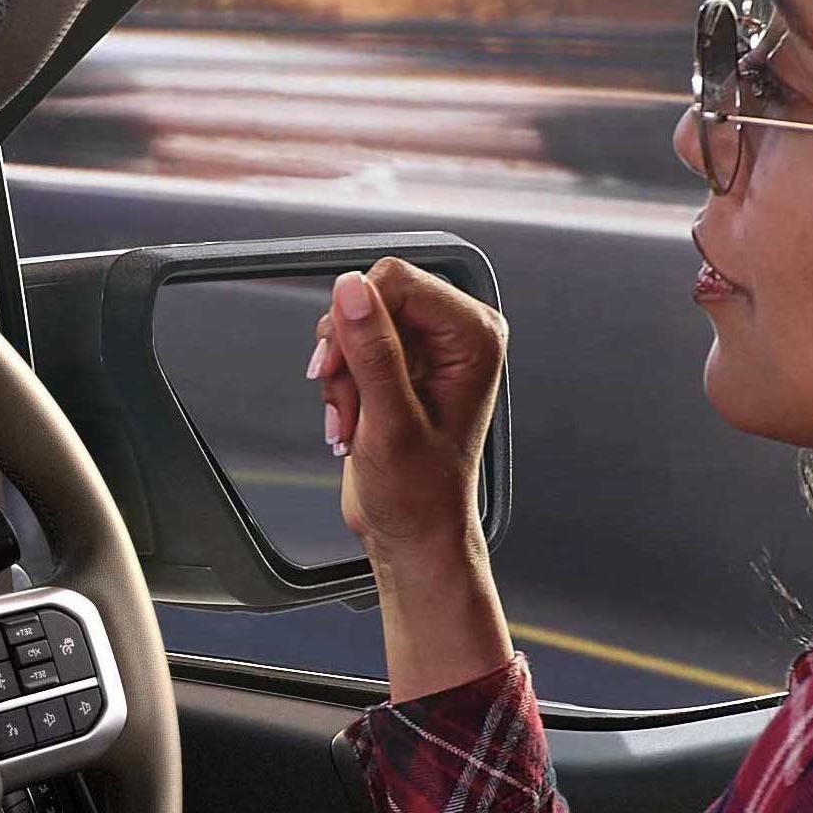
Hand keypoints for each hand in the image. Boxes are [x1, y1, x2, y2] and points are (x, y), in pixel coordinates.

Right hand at [311, 256, 508, 561]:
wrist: (413, 532)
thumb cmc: (420, 493)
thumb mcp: (391, 421)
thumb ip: (372, 350)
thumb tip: (351, 290)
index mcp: (473, 336)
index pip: (397, 280)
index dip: (356, 318)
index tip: (339, 367)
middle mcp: (455, 334)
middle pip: (372, 297)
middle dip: (346, 352)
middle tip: (348, 400)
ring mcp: (427, 348)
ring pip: (354, 322)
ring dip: (339, 373)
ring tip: (353, 419)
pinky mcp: (401, 364)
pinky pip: (350, 346)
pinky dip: (339, 383)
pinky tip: (351, 419)